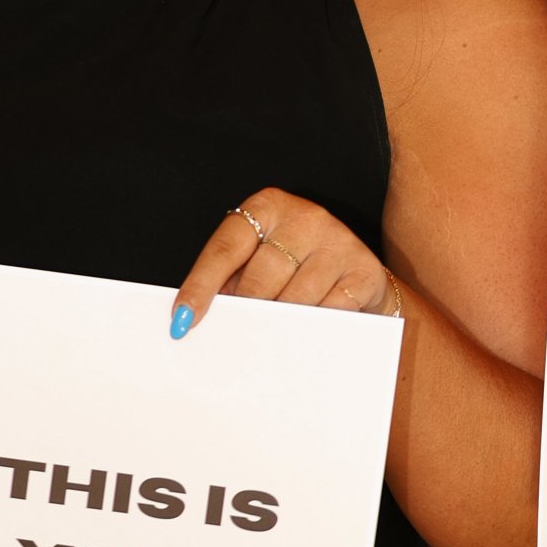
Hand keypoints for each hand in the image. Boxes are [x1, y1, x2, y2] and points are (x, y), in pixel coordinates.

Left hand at [172, 188, 397, 334]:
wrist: (360, 276)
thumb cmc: (298, 270)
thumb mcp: (262, 260)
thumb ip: (235, 279)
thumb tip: (197, 318)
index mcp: (267, 207)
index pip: (225, 248)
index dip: (201, 286)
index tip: (183, 319)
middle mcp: (304, 217)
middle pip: (260, 276)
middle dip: (245, 311)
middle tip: (237, 336)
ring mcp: (338, 241)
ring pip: (295, 297)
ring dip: (280, 325)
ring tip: (273, 339)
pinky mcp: (364, 270)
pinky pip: (330, 309)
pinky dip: (314, 326)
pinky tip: (309, 333)